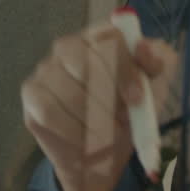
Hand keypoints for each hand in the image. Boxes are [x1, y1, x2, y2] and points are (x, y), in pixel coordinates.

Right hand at [20, 23, 176, 190]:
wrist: (103, 153)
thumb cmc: (128, 112)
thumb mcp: (153, 87)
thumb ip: (156, 64)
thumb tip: (145, 48)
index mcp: (100, 37)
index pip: (110, 38)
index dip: (126, 69)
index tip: (139, 99)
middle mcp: (68, 46)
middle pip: (86, 61)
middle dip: (110, 98)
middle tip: (124, 121)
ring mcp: (46, 69)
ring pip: (70, 92)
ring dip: (95, 121)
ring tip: (108, 134)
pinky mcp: (32, 95)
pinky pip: (50, 112)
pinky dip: (74, 132)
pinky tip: (87, 141)